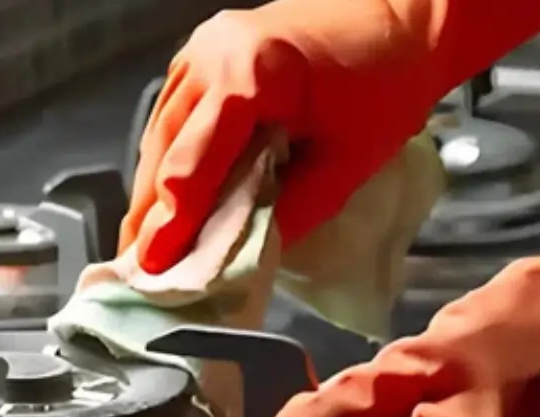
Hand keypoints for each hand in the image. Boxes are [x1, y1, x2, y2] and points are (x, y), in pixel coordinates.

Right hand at [119, 0, 439, 273]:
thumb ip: (292, 210)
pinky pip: (174, 118)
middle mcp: (209, 56)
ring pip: (160, 135)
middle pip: (164, 151)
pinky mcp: (204, 56)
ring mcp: (200, 51)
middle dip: (150, 213)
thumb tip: (241, 254)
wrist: (401, 17)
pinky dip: (168, 160)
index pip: (193, 166)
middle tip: (138, 267)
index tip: (154, 268)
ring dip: (151, 190)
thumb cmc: (388, 83)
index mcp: (247, 75)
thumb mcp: (348, 161)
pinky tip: (163, 199)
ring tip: (140, 242)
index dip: (172, 224)